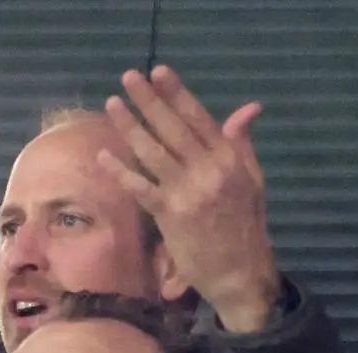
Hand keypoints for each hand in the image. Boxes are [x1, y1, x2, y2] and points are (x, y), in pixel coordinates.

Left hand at [99, 65, 278, 331]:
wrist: (241, 274)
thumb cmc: (246, 227)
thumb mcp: (253, 180)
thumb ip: (242, 144)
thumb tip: (248, 108)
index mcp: (230, 161)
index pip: (200, 118)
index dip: (177, 94)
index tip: (159, 72)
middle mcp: (209, 172)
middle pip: (173, 129)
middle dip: (149, 101)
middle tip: (128, 77)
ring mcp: (188, 193)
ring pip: (153, 153)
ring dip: (130, 127)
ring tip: (113, 104)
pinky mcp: (171, 215)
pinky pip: (141, 188)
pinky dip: (121, 172)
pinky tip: (104, 156)